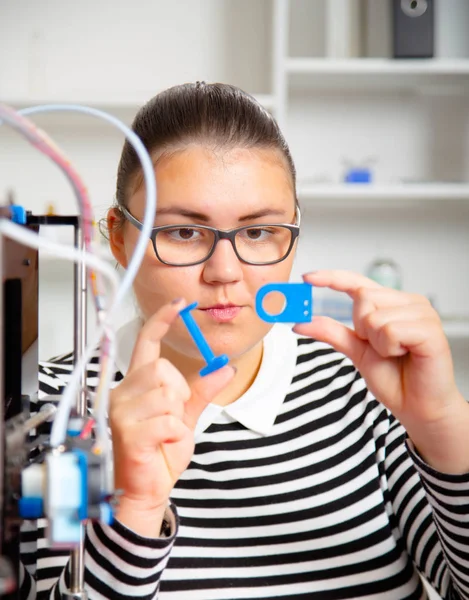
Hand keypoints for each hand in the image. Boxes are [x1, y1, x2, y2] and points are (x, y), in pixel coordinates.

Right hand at [110, 299, 234, 534]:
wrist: (147, 489)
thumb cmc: (160, 452)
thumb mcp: (186, 417)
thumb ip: (203, 390)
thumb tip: (226, 366)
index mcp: (136, 384)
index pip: (146, 343)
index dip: (162, 321)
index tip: (180, 304)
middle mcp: (122, 393)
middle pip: (161, 369)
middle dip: (179, 391)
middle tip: (175, 415)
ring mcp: (121, 412)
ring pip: (167, 395)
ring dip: (177, 416)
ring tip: (166, 433)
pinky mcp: (126, 431)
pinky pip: (167, 420)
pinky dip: (174, 434)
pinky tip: (163, 444)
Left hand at [294, 270, 468, 472]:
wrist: (417, 407)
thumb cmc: (394, 378)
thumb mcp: (356, 351)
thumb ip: (331, 333)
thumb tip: (300, 323)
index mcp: (391, 303)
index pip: (358, 282)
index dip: (331, 278)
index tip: (307, 278)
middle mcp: (408, 302)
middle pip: (363, 297)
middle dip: (361, 327)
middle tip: (381, 347)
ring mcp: (422, 313)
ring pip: (374, 316)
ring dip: (377, 342)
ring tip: (395, 354)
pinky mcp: (430, 329)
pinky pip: (390, 330)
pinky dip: (389, 348)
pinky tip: (404, 354)